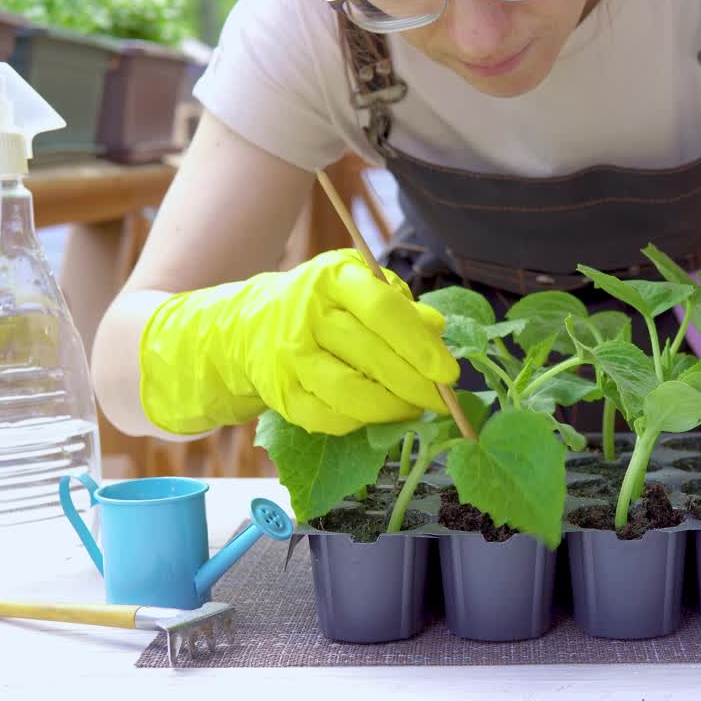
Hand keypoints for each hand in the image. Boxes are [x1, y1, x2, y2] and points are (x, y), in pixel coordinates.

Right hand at [139, 249, 459, 435]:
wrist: (252, 325)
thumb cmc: (325, 305)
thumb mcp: (362, 288)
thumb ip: (402, 307)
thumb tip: (437, 331)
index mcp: (334, 279)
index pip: (382, 311)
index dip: (419, 345)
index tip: (448, 373)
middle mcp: (307, 314)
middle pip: (370, 355)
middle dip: (415, 384)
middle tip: (442, 401)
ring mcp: (289, 356)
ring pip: (348, 393)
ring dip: (391, 408)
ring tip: (413, 409)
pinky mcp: (279, 393)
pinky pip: (327, 418)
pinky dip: (360, 421)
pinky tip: (378, 414)